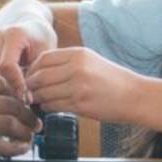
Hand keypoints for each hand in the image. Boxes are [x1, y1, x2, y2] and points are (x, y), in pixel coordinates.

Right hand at [0, 18, 56, 100]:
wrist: (27, 24)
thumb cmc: (40, 39)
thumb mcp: (46, 51)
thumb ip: (36, 72)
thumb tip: (26, 99)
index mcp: (12, 34)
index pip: (6, 65)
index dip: (16, 84)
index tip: (26, 98)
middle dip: (7, 89)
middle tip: (21, 104)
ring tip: (15, 100)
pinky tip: (6, 94)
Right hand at [0, 71, 40, 160]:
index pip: (0, 83)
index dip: (18, 94)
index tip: (26, 102)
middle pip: (8, 103)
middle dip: (27, 114)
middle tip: (35, 122)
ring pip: (6, 124)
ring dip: (23, 132)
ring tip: (29, 136)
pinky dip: (10, 148)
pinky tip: (16, 149)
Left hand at [25, 47, 144, 122]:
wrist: (134, 96)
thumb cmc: (112, 79)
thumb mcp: (90, 61)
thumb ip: (66, 63)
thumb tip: (39, 71)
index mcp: (78, 54)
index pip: (43, 59)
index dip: (32, 69)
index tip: (29, 76)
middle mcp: (77, 68)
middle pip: (40, 76)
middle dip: (30, 85)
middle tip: (27, 91)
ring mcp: (78, 87)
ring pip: (44, 93)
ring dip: (38, 98)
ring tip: (37, 100)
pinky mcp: (80, 104)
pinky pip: (54, 106)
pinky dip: (47, 107)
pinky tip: (49, 106)